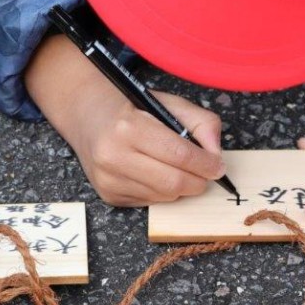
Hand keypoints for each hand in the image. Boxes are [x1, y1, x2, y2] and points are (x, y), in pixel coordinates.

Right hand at [25, 34, 225, 205]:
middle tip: (207, 172)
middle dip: (199, 181)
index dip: (207, 164)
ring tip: (181, 169)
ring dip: (181, 187)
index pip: (180, 155)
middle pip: (174, 183)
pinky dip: (162, 192)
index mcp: (128, 127)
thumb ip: (200, 122)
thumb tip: (216, 154)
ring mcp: (108, 179)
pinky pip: (150, 202)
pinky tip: (157, 173)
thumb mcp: (167, 102)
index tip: (218, 166)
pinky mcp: (108, 195)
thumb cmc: (131, 107)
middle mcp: (113, 156)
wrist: (86, 115)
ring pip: (164, 197)